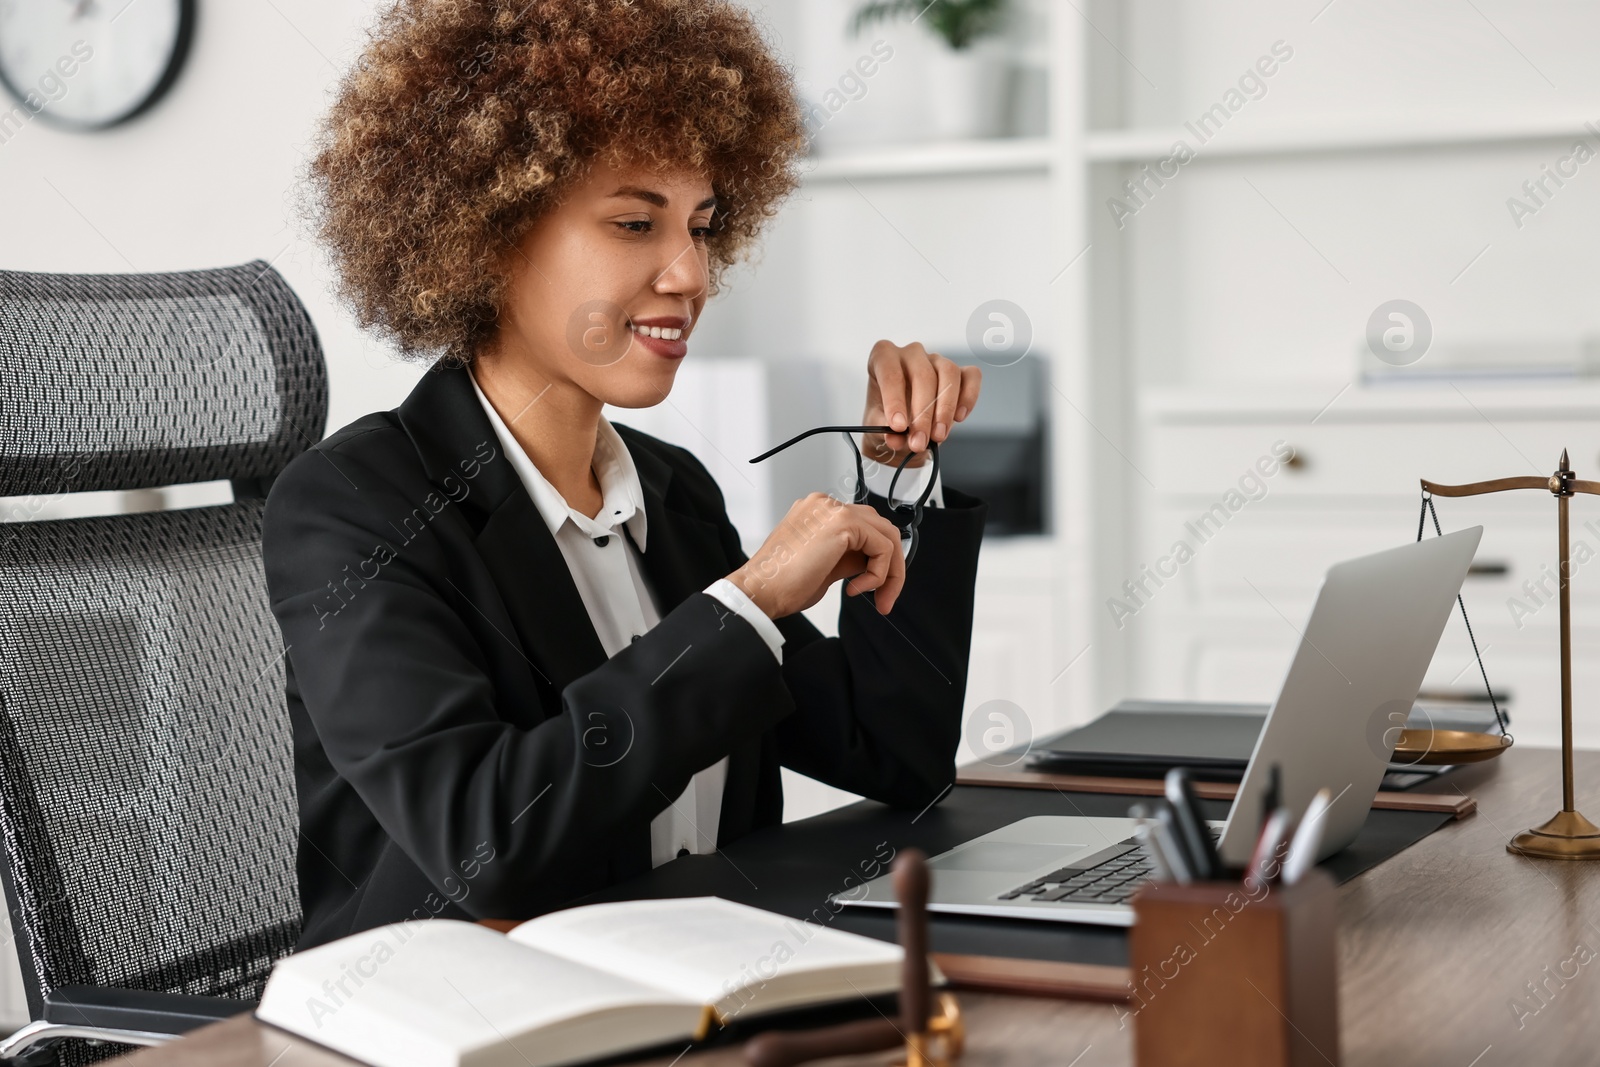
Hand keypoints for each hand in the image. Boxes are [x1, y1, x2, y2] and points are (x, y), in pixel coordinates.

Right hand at [730, 493, 907, 617]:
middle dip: (890, 566)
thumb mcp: (824, 567)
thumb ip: (849, 557)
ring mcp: (834, 509)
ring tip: (877, 597)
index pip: (865, 527)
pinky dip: (879, 573)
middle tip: (886, 598)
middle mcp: (826, 505)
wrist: (759, 590)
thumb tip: (872, 563)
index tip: (876, 589)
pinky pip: (883, 547)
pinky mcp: (843, 522)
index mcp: (818, 511)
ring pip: (887, 535)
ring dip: (890, 572)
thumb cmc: (781, 584)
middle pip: (880, 528)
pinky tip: (856, 588)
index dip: (877, 560)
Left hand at [860, 341, 981, 468]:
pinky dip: (968, 397)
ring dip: (945, 408)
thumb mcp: (878, 426)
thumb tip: (895, 438)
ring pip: (948, 372)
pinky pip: (971, 376)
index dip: (894, 400)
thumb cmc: (887, 417)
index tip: (898, 427)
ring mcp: (937, 360)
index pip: (890, 372)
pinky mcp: (959, 371)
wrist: (903, 425)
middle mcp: (911, 354)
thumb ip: (884, 430)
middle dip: (923, 414)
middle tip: (919, 441)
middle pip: (923, 375)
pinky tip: (959, 417)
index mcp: (883, 358)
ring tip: (938, 435)